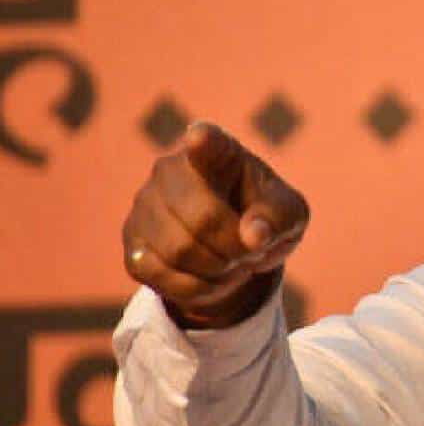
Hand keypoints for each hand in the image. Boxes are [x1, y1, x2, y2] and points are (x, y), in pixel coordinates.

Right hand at [121, 122, 309, 327]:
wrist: (236, 248)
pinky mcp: (132, 242)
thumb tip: (253, 236)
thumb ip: (278, 217)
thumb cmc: (265, 217)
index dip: (203, 141)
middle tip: (251, 252)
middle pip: (202, 218)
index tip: (200, 137)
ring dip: (218, 270)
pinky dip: (198, 288)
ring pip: (178, 251)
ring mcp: (144, 204)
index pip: (207, 141)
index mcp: (218, 151)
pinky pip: (160, 276)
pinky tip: (212, 277)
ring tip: (234, 263)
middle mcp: (170, 169)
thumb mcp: (289, 214)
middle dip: (234, 247)